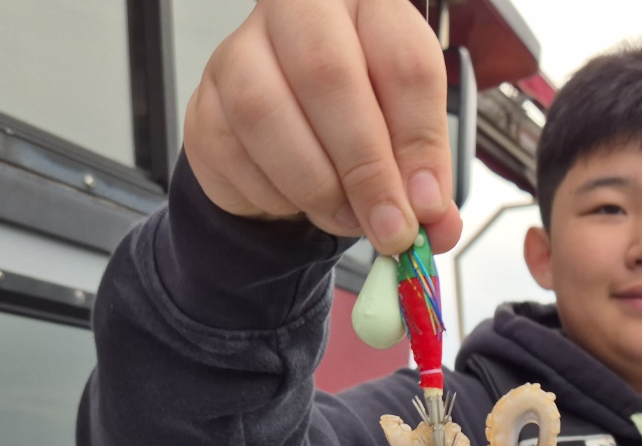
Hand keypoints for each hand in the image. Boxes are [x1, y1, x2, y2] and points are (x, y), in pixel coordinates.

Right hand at [183, 0, 462, 254]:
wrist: (286, 146)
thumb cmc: (357, 126)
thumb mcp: (404, 146)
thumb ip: (424, 181)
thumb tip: (437, 225)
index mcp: (370, 8)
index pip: (404, 61)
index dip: (420, 141)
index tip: (428, 204)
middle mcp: (300, 12)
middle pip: (328, 75)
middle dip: (366, 169)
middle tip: (390, 227)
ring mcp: (240, 52)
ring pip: (268, 113)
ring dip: (318, 187)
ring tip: (346, 218)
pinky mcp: (204, 102)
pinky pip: (235, 154)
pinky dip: (276, 196)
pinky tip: (299, 202)